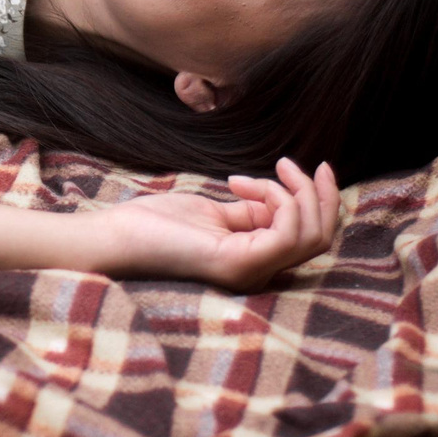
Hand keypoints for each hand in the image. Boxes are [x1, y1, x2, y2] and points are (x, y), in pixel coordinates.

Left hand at [104, 159, 342, 289]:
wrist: (115, 237)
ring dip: (299, 192)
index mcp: (254, 261)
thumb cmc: (155, 224)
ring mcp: (251, 272)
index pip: (308, 239)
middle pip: (320, 240)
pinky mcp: (238, 264)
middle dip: (322, 196)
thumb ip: (251, 213)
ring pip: (312, 237)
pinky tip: (244, 183)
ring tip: (273, 168)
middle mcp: (259, 273)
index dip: (312, 200)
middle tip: (296, 163)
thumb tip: (280, 200)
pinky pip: (286, 233)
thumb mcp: (215, 213)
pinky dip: (278, 199)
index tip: (284, 166)